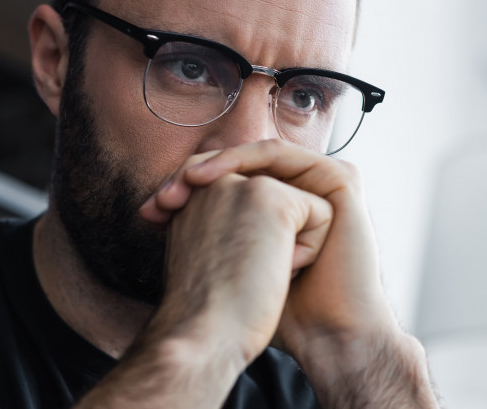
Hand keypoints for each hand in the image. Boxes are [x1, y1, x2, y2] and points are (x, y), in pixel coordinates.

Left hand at [137, 140, 439, 407]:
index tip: (150, 212)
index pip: (226, 179)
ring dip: (213, 164)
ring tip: (183, 184)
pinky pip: (279, 154)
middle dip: (191, 175)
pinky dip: (243, 161)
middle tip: (162, 199)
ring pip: (254, 154)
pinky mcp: (337, 180)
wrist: (323, 332)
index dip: (184, 187)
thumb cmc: (275, 309)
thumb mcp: (228, 266)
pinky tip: (213, 180)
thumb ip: (205, 234)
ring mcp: (318, 183)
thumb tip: (153, 213)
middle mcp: (298, 191)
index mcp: (278, 208)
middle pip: (236, 164)